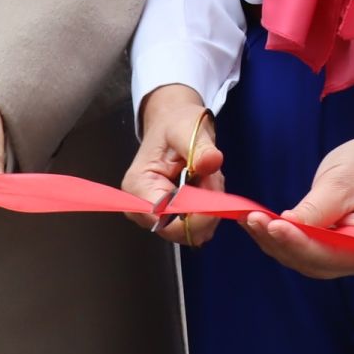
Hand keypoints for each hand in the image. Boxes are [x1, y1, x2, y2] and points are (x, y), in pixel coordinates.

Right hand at [121, 85, 226, 246]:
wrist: (173, 124)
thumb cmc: (175, 124)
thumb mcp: (188, 127)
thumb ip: (201, 147)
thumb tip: (211, 162)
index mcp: (138, 188)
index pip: (166, 220)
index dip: (196, 214)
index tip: (215, 188)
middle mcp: (141, 209)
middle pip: (181, 230)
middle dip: (206, 207)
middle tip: (212, 175)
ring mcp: (155, 217)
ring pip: (193, 229)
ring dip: (210, 205)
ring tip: (207, 175)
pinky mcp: (170, 218)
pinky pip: (197, 224)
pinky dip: (209, 207)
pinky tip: (206, 184)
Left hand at [243, 127, 353, 278]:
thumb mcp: (343, 183)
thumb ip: (317, 209)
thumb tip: (287, 226)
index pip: (329, 253)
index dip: (298, 242)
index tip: (273, 226)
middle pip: (311, 260)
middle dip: (280, 242)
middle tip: (253, 220)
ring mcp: (340, 256)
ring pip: (300, 257)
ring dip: (272, 240)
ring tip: (249, 219)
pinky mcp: (326, 247)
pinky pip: (298, 247)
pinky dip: (277, 236)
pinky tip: (256, 222)